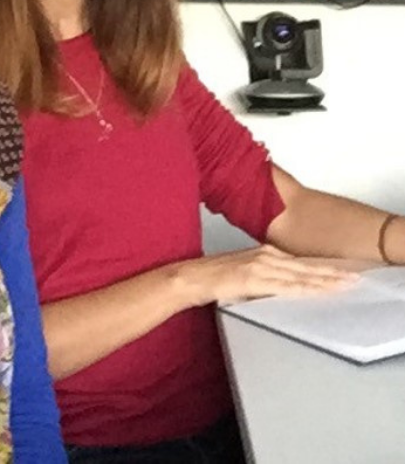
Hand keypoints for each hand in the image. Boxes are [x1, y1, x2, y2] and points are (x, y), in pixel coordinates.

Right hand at [176, 245, 359, 307]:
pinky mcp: (254, 278)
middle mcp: (264, 255)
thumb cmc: (213, 277)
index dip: (322, 266)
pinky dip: (304, 288)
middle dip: (331, 272)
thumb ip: (265, 276)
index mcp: (263, 253)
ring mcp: (260, 266)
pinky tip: (317, 291)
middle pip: (305, 266)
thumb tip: (283, 286)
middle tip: (353, 277)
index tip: (341, 271)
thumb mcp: (245, 273)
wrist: (191, 277)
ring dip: (324, 281)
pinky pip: (285, 286)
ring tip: (344, 285)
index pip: (300, 261)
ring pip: (300, 275)